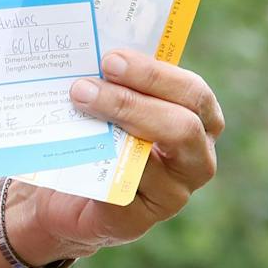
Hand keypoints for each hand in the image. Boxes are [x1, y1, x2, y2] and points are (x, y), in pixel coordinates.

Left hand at [16, 49, 225, 260]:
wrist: (68, 194)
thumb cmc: (99, 134)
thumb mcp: (114, 102)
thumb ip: (116, 80)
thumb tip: (88, 47)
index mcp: (200, 121)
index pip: (193, 94)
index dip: (154, 74)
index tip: (110, 58)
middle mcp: (196, 158)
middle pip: (181, 126)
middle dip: (131, 102)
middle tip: (84, 86)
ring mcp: (172, 193)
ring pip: (152, 158)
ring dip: (111, 127)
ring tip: (77, 104)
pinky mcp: (138, 220)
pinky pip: (122, 190)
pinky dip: (96, 164)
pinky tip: (74, 145)